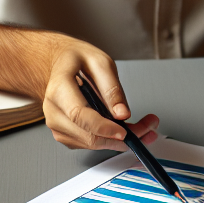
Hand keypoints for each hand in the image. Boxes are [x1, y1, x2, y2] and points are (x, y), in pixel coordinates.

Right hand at [41, 36, 158, 151]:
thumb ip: (112, 88)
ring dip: (119, 140)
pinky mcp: (65, 133)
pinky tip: (126, 128)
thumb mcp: (100, 62)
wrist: (58, 63)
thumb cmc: (76, 59)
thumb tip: (122, 113)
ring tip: (144, 127)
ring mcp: (57, 125)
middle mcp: (54, 111)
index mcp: (60, 90)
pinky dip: (109, 139)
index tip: (124, 132)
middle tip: (149, 127)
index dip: (103, 127)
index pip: (79, 115)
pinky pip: (89, 143)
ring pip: (91, 143)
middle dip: (122, 137)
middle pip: (88, 135)